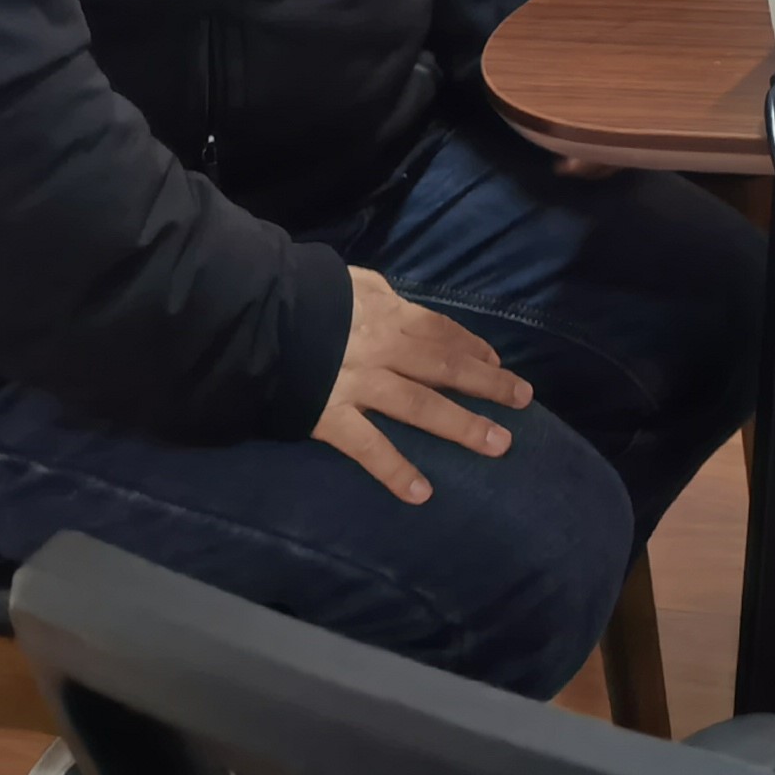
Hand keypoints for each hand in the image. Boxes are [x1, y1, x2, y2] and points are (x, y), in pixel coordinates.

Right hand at [315, 264, 532, 503]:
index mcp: (387, 313)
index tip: (498, 363)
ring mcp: (359, 384)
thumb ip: (374, 294)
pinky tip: (421, 492)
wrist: (251, 317)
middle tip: (523, 400)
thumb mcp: (346, 281)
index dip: (473, 347)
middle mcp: (383, 348)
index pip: (441, 332)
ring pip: (421, 405)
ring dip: (463, 426)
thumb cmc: (298, 295)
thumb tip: (395, 300)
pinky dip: (394, 470)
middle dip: (489, 384)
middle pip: (446, 366)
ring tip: (499, 444)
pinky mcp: (330, 416)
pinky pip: (367, 446)